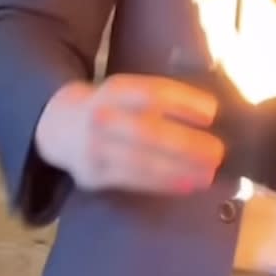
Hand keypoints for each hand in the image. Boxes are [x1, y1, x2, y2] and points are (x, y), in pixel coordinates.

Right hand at [35, 75, 223, 195]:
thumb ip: (162, 99)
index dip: (183, 102)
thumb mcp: (128, 91)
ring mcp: (95, 148)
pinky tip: (186, 185)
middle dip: (185, 143)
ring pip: (140, 161)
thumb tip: (212, 113)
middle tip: (217, 152)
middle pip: (147, 131)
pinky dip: (162, 184)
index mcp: (115, 90)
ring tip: (207, 175)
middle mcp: (102, 116)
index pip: (152, 93)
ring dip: (178, 170)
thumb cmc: (111, 107)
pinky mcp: (94, 175)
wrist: (58, 126)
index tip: (212, 113)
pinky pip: (133, 181)